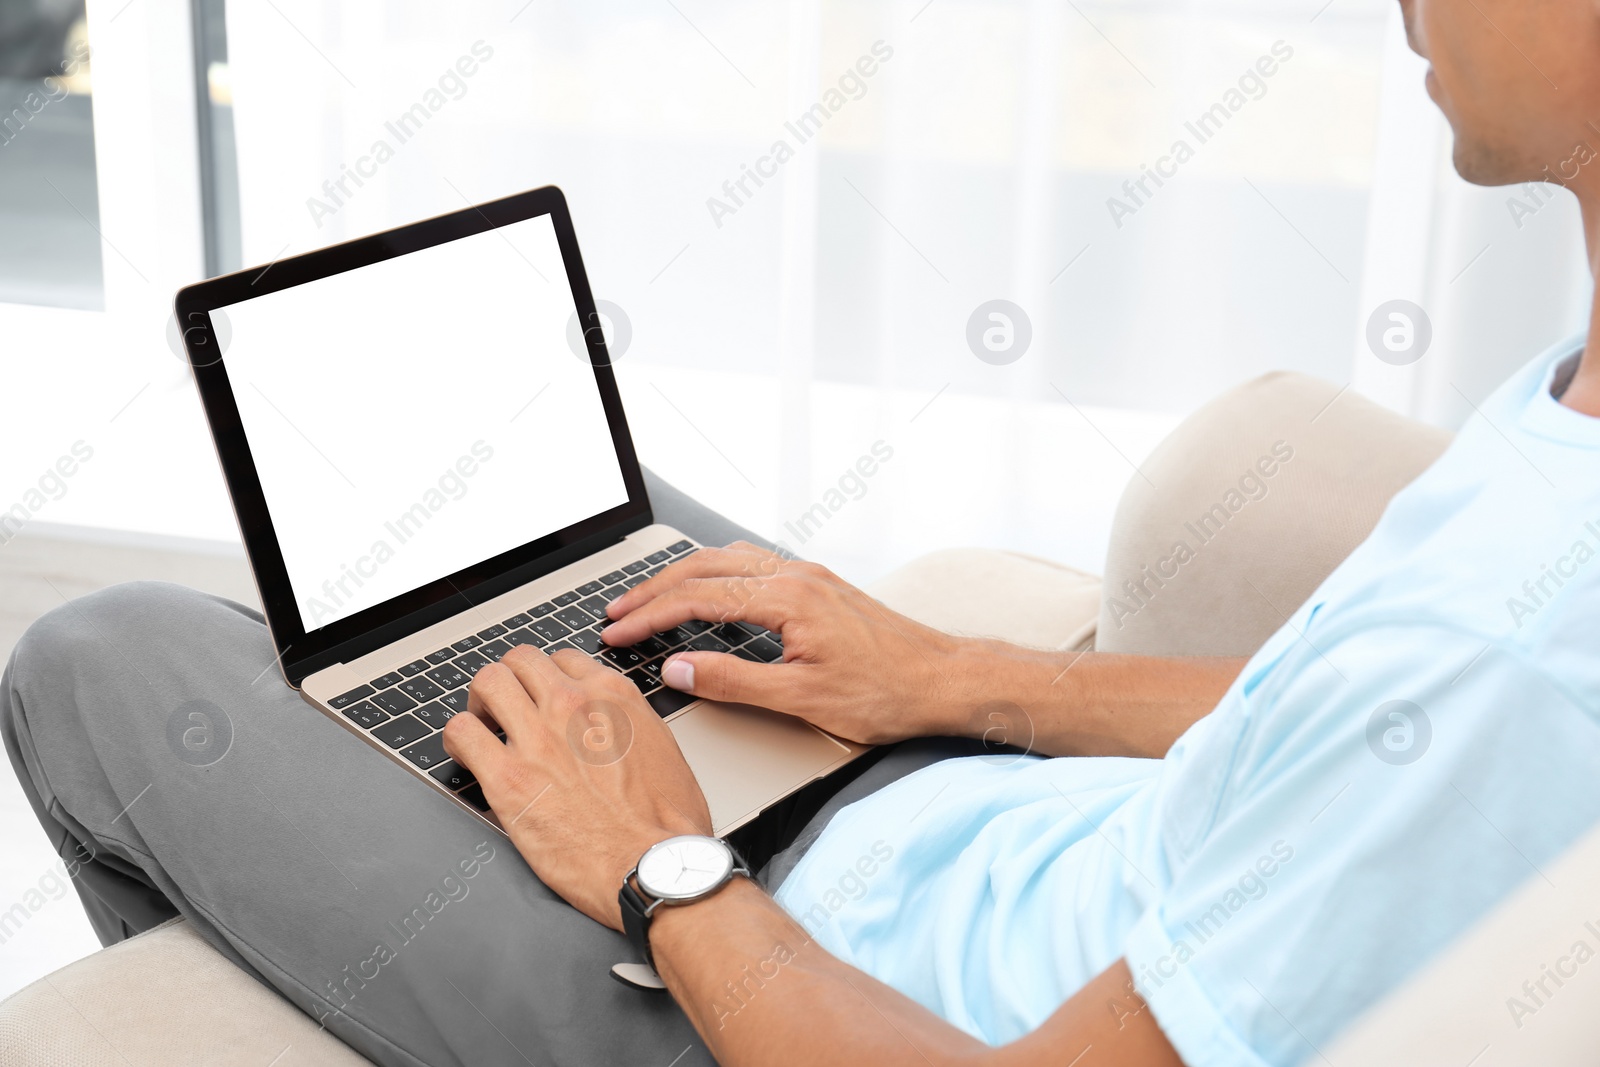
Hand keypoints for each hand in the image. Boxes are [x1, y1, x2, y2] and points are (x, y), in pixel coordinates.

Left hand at [441, 645, 710, 929]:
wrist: (652, 865)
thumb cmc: (666, 825)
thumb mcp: (664, 751)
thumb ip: (631, 726)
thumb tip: (616, 729)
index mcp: (613, 697)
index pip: (565, 660)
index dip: (550, 679)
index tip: (544, 698)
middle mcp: (572, 705)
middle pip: (522, 661)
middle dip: (511, 679)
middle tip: (507, 706)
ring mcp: (538, 737)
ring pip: (488, 682)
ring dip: (481, 701)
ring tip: (482, 723)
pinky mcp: (507, 777)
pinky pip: (462, 732)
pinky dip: (458, 738)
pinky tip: (466, 754)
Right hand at [599, 542, 974, 745]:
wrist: (944, 679)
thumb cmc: (885, 693)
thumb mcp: (801, 699)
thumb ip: (733, 682)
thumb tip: (678, 670)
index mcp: (787, 598)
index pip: (697, 599)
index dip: (649, 618)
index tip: (617, 634)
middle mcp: (796, 575)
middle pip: (704, 569)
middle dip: (652, 590)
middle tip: (616, 614)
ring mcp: (809, 575)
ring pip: (727, 560)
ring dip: (682, 578)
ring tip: (648, 600)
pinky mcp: (819, 585)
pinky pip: (752, 565)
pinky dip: (715, 574)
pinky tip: (707, 589)